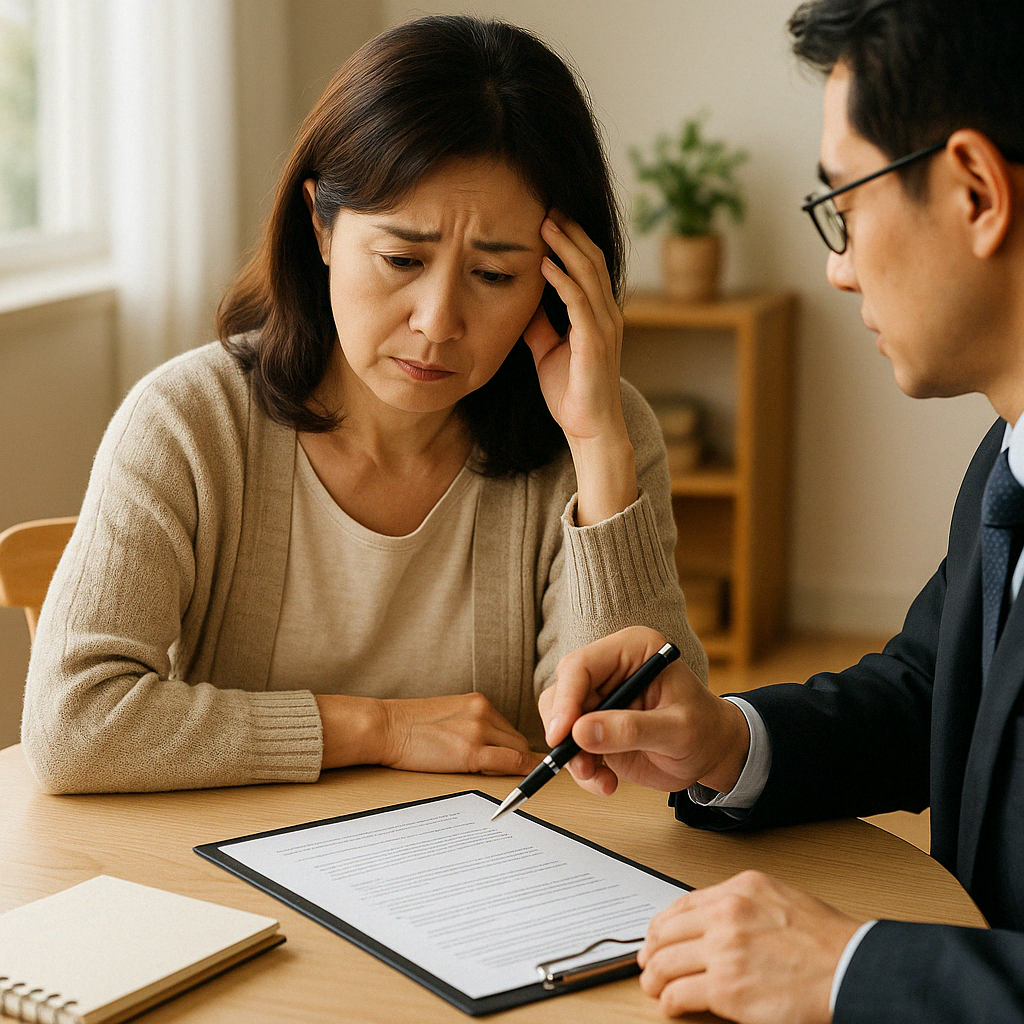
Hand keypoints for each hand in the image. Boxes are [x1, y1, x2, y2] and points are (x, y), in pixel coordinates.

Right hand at [379, 693, 541, 774]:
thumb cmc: (408, 726)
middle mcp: (483, 712)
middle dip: (516, 758)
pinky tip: (524, 781)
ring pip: (517, 752)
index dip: (514, 748)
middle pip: (517, 740)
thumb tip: (491, 745)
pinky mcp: (472, 751)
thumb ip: (472, 724)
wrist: (385, 727)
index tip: (520, 759)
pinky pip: (511, 763)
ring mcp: (479, 730)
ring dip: (513, 768)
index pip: (508, 728)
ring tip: (496, 779)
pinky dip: (523, 772)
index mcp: (477, 702)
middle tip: (505, 775)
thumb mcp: (449, 715)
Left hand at [523, 214, 636, 524]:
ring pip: (588, 273)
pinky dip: (562, 279)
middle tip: (546, 205)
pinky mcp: (595, 341)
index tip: (546, 216)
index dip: (570, 239)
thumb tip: (522, 298)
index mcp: (598, 313)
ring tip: (545, 222)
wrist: (589, 428)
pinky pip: (579, 301)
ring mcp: (604, 326)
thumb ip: (540, 322)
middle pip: (591, 259)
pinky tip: (545, 262)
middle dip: (569, 231)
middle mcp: (607, 313)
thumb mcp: (548, 349)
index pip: (587, 264)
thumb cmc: (570, 391)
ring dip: (566, 245)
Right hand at [538, 626, 749, 794]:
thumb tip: (581, 733)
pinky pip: (571, 746)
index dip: (566, 699)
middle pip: (562, 692)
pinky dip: (582, 769)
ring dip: (572, 755)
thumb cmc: (704, 729)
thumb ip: (631, 729)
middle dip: (564, 731)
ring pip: (560, 721)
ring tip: (598, 778)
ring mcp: (601, 698)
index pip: (581, 665)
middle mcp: (610, 669)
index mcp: (632, 650)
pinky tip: (607, 782)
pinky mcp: (595, 726)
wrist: (712, 751)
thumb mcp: (677, 730)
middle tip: (579, 763)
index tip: (562, 734)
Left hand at [637, 870, 862, 1022]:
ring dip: (655, 979)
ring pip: (666, 963)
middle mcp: (727, 914)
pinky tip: (673, 1006)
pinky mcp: (727, 989)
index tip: (656, 938)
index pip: (682, 905)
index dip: (662, 926)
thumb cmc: (827, 942)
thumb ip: (741, 906)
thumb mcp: (779, 900)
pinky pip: (680, 994)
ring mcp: (725, 951)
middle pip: (666, 932)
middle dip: (652, 952)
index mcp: (740, 889)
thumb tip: (709, 924)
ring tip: (655, 988)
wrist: (853, 970)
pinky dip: (670, 1002)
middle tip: (648, 965)